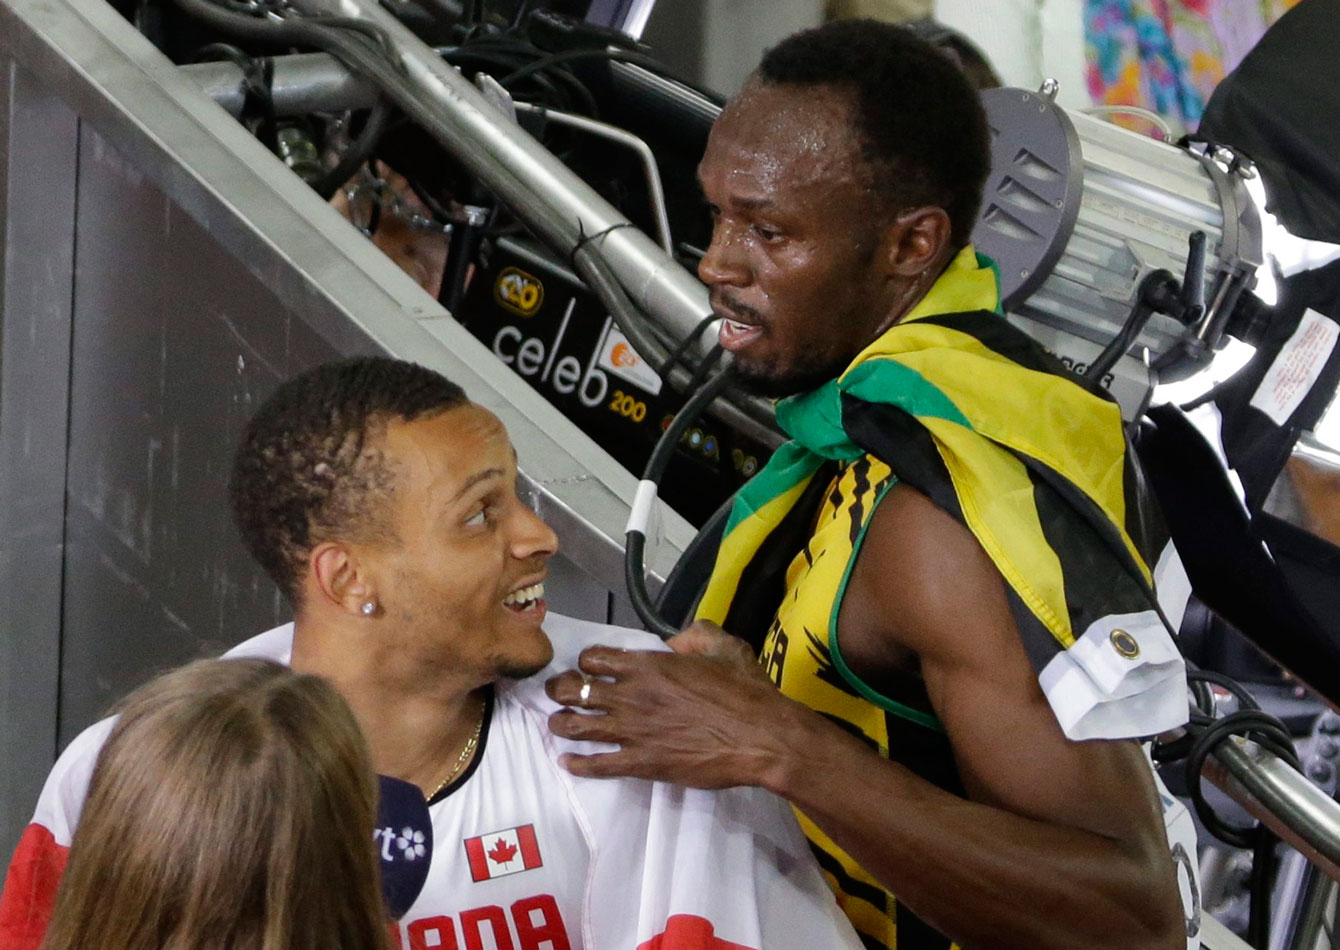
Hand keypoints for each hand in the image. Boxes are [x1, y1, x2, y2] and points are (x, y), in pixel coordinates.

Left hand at [544, 623, 800, 788]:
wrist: (760, 737)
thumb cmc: (744, 691)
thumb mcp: (724, 646)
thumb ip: (696, 634)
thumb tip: (675, 639)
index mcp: (648, 664)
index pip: (594, 657)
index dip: (588, 661)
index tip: (590, 667)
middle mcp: (631, 695)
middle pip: (574, 689)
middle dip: (561, 689)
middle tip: (562, 693)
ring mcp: (632, 731)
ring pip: (576, 725)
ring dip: (560, 723)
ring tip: (557, 724)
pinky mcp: (641, 763)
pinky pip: (597, 765)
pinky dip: (577, 764)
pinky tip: (568, 763)